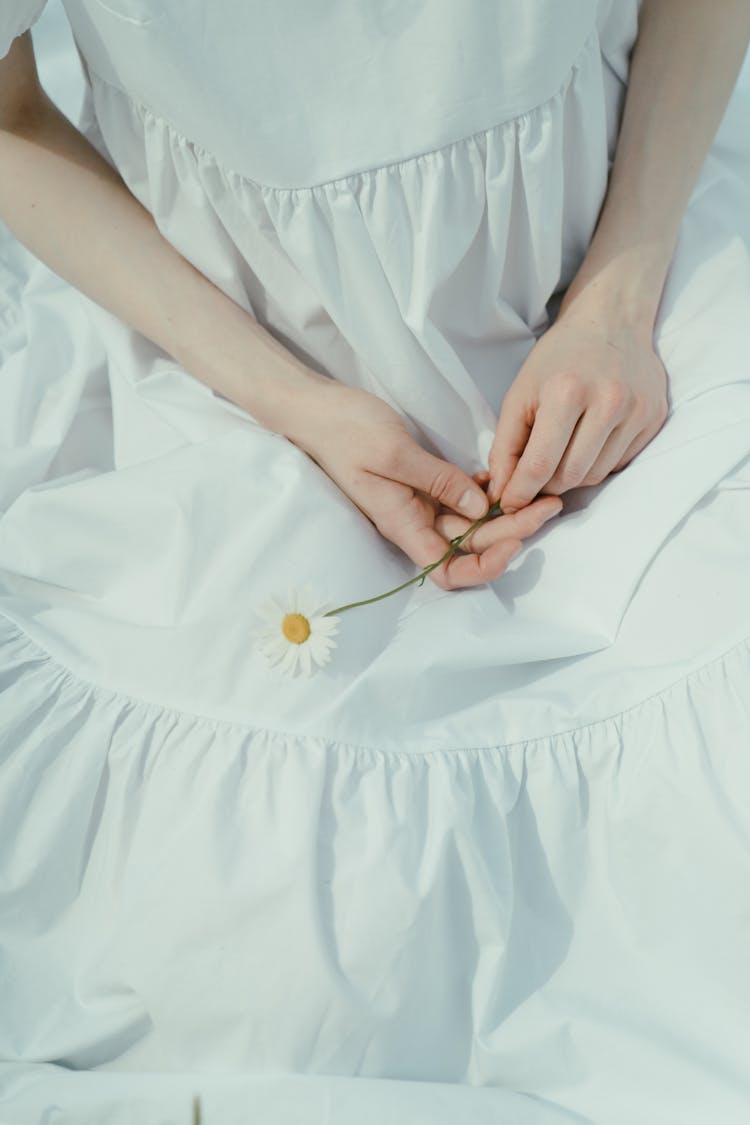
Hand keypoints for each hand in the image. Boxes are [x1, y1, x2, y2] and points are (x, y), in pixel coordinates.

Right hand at [294, 383, 560, 589]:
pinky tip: (507, 475)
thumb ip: (438, 481)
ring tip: (542, 490)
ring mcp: (419, 502)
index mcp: (402, 524)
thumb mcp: (393, 452)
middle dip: (512, 531)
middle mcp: (414, 520)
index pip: (446, 571)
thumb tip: (479, 509)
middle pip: (470, 545)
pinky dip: (486, 490)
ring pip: (472, 522)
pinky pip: (461, 496)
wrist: (316, 409)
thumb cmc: (346, 431)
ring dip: (506, 511)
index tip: (514, 543)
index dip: (483, 569)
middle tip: (549, 503)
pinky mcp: (422, 482)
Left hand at [486, 310, 668, 512]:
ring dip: (573, 475)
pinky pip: (619, 463)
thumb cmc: (558, 358)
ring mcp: (637, 411)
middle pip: (571, 476)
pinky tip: (590, 438)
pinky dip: (598, 462)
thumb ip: (506, 446)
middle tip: (535, 474)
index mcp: (567, 391)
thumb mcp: (520, 393)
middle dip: (546, 485)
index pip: (541, 464)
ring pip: (596, 475)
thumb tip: (503, 493)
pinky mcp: (655, 418)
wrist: (612, 321)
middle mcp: (608, 401)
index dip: (520, 492)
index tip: (509, 503)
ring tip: (562, 451)